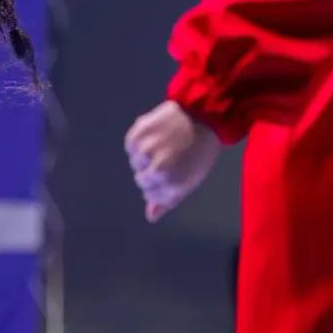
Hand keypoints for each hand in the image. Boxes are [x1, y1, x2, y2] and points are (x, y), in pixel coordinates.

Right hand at [124, 100, 220, 222]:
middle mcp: (157, 171)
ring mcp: (146, 152)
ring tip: (162, 144)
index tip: (170, 172)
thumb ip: (167, 200)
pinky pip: (129, 146)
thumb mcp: (190, 180)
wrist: (202, 116)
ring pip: (134, 163)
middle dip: (151, 172)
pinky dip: (138, 143)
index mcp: (173, 185)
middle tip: (168, 157)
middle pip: (141, 180)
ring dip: (144, 157)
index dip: (159, 185)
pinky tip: (154, 136)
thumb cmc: (200, 150)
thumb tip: (150, 216)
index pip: (151, 195)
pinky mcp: (137, 134)